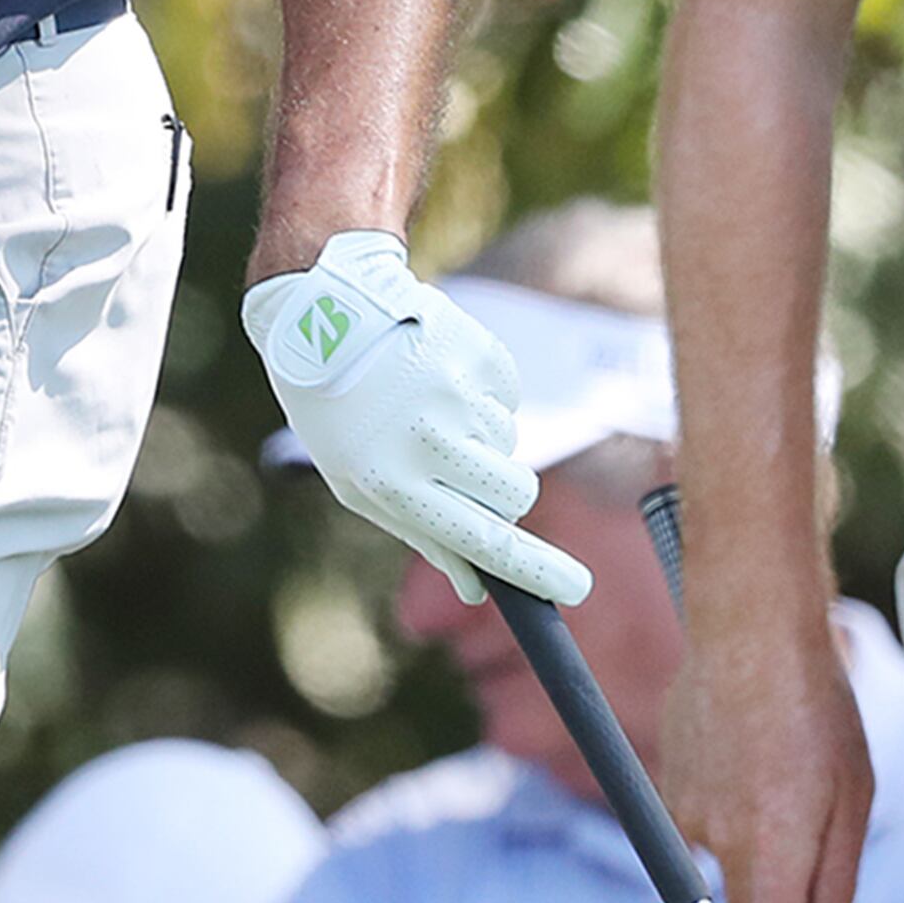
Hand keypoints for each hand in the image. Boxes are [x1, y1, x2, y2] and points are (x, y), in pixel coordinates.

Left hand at [244, 230, 590, 605]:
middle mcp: (428, 440)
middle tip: (466, 469)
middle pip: (515, 495)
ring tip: (426, 407)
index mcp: (393, 482)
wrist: (327, 313)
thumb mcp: (358, 483)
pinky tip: (439, 376)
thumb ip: (422, 534)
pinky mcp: (478, 351)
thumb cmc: (341, 413)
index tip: (576, 589)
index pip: (484, 540)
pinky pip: (508, 397)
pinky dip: (482, 395)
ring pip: (510, 443)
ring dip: (481, 436)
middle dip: (504, 492)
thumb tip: (477, 588)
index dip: (537, 570)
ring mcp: (457, 392)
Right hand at [663, 597, 868, 902]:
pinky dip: (723, 812)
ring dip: (749, 851)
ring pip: (721, 865)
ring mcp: (687, 812)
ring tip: (780, 783)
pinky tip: (748, 763)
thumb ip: (839, 872)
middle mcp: (723, 841)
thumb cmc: (814, 704)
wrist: (749, 630)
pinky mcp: (666, 784)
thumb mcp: (854, 791)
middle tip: (807, 878)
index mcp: (775, 847)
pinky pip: (697, 824)